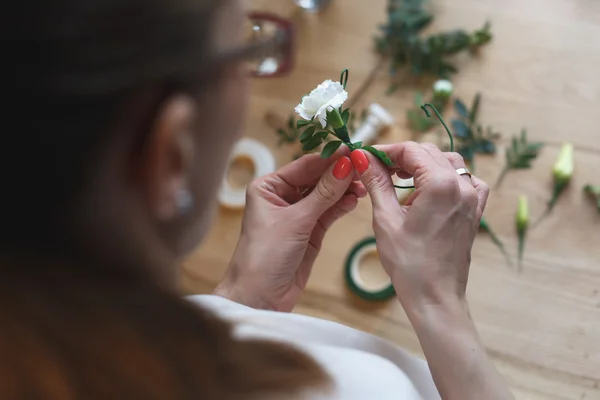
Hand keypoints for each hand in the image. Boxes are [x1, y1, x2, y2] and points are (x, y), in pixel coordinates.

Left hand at [215, 150, 365, 311]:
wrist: (260, 297)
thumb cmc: (265, 255)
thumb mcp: (296, 221)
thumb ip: (324, 193)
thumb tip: (346, 165)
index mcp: (268, 187)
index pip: (305, 166)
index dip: (329, 158)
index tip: (353, 151)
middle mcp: (282, 197)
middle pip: (317, 178)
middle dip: (340, 173)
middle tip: (364, 168)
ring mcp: (298, 214)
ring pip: (326, 195)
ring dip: (344, 189)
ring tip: (363, 185)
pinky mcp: (310, 231)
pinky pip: (329, 212)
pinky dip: (342, 205)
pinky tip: (355, 198)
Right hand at [349, 142, 488, 317]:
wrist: (435, 296)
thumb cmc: (409, 264)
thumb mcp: (386, 219)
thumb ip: (377, 183)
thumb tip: (363, 158)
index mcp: (441, 185)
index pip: (411, 150)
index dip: (386, 150)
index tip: (367, 156)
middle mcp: (462, 186)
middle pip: (430, 153)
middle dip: (402, 156)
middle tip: (378, 168)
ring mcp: (472, 198)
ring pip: (449, 162)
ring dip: (424, 164)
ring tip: (401, 178)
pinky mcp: (474, 211)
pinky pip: (467, 180)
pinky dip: (448, 176)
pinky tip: (432, 188)